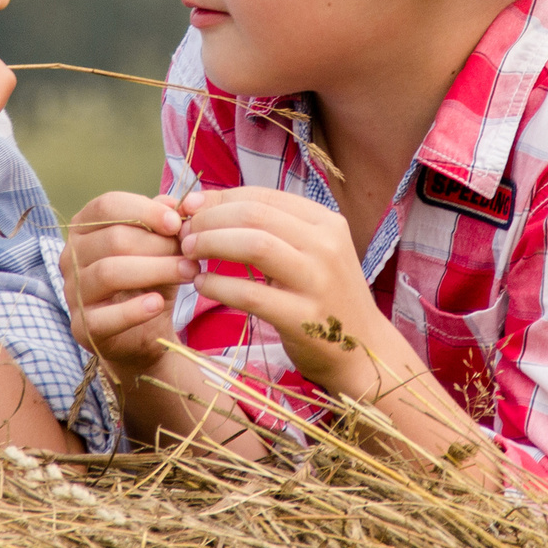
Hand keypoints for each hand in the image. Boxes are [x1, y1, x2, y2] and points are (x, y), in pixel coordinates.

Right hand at [62, 191, 190, 381]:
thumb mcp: (162, 246)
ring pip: (109, 272)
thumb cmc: (149, 280)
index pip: (107, 206)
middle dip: (158, 244)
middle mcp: (72, 256)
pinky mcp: (82, 327)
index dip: (144, 211)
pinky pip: (105, 317)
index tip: (176, 223)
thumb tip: (184, 203)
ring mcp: (73, 292)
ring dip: (155, 270)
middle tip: (191, 254)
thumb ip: (168, 222)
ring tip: (188, 273)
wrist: (144, 333)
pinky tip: (158, 304)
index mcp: (85, 228)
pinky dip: (134, 309)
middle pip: (113, 239)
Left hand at [177, 187, 397, 397]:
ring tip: (189, 254)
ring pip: (253, 245)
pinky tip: (201, 284)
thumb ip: (270, 229)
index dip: (220, 197)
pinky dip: (218, 285)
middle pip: (254, 215)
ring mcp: (318, 281)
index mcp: (326, 222)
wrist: (363, 351)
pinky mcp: (304, 317)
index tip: (190, 207)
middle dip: (210, 220)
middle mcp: (326, 246)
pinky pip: (250, 293)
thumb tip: (206, 205)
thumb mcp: (310, 253)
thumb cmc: (324, 297)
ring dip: (212, 245)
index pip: (263, 196)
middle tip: (184, 234)